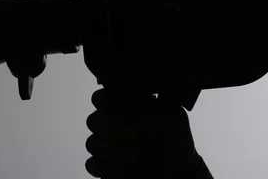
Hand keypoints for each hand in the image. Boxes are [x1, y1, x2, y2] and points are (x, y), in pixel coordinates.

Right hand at [85, 89, 199, 178]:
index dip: (110, 105)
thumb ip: (156, 113)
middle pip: (93, 120)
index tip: (128, 113)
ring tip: (135, 155)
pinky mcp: (102, 165)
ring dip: (115, 152)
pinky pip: (91, 164)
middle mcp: (112, 122)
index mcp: (127, 105)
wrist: (176, 172)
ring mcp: (106, 144)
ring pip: (92, 143)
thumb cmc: (176, 141)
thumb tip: (133, 124)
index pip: (102, 97)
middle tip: (136, 139)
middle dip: (114, 131)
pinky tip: (124, 167)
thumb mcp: (174, 119)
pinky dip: (108, 167)